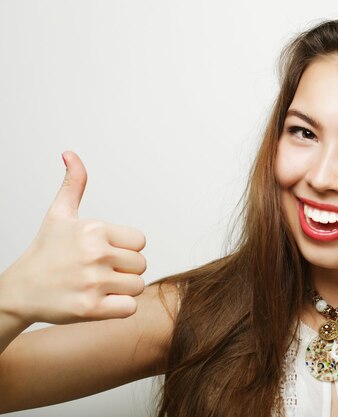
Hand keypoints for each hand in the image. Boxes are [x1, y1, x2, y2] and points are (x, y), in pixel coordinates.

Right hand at [0, 151, 146, 325]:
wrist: (20, 291)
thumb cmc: (45, 252)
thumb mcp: (59, 214)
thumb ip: (73, 185)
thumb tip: (70, 154)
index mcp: (94, 230)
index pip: (140, 242)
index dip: (126, 249)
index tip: (105, 252)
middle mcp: (95, 254)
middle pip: (141, 265)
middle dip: (125, 270)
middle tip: (99, 271)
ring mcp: (93, 282)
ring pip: (137, 286)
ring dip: (122, 290)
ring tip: (98, 286)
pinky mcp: (91, 309)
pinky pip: (130, 308)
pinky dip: (119, 308)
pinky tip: (100, 302)